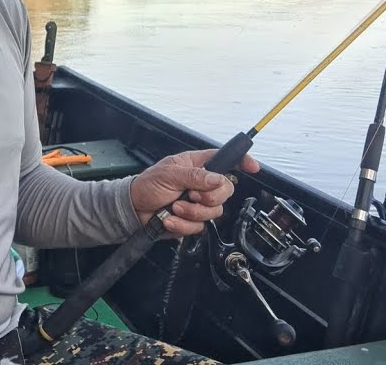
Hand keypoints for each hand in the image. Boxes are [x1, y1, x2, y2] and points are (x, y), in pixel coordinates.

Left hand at [130, 148, 260, 236]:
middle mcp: (201, 183)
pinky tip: (170, 219)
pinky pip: (200, 226)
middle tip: (190, 195)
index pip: (225, 159)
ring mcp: (198, 202)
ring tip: (174, 207)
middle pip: (226, 190)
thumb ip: (194, 176)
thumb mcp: (168, 175)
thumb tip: (216, 179)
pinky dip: (183, 225)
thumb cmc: (146, 186)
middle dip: (208, 196)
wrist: (133, 210)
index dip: (241, 161)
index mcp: (196, 165)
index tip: (252, 167)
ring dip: (192, 212)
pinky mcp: (192, 220)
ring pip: (214, 210)